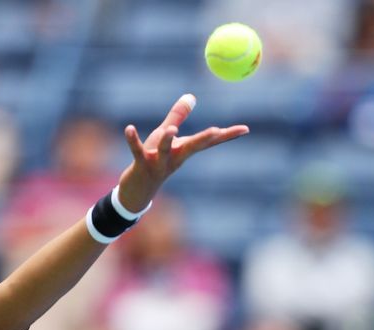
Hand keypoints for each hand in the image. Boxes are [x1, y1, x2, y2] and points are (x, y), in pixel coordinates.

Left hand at [117, 94, 248, 211]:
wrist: (138, 190)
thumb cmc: (154, 159)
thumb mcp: (166, 137)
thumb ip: (177, 117)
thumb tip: (191, 96)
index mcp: (184, 150)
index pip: (208, 142)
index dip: (226, 136)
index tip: (245, 129)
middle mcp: (174, 157)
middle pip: (192, 148)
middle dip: (204, 139)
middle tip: (217, 130)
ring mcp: (158, 163)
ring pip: (164, 151)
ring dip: (167, 141)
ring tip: (171, 129)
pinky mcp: (140, 165)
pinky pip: (137, 151)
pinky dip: (132, 140)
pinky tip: (129, 128)